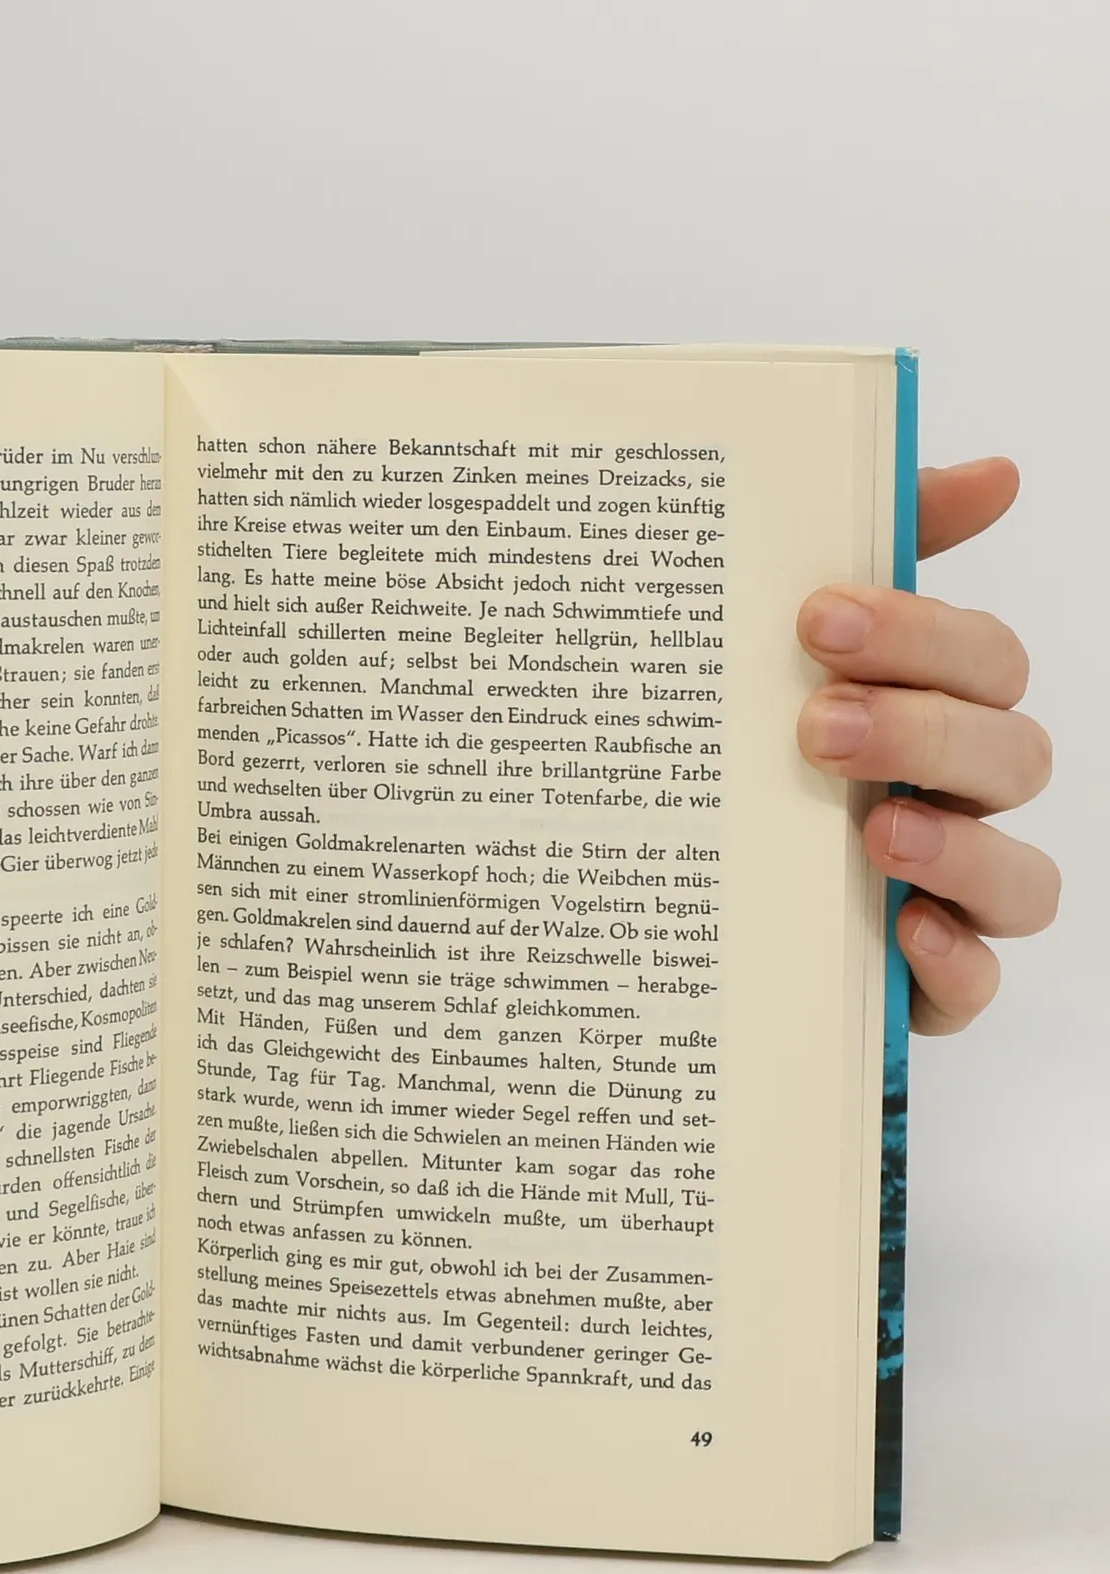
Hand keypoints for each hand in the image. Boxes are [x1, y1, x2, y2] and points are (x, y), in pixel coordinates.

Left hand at [797, 458, 1057, 1033]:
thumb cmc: (749, 762)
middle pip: (1008, 756)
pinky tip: (903, 932)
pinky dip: (954, 962)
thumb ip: (878, 555)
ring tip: (873, 830)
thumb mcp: (775, 654)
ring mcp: (948, 898)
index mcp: (933, 713)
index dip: (921, 632)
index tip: (817, 617)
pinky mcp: (921, 989)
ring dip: (957, 847)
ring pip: (1021, 876)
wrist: (663, 906)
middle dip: (922, 731)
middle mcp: (956, 802)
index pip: (984, 659)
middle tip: (816, 723)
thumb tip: (994, 473)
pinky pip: (975, 985)